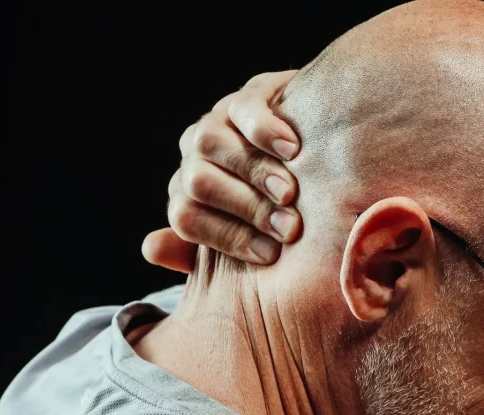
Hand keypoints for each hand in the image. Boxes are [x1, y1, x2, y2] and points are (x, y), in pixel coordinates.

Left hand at [142, 71, 303, 272]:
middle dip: (246, 208)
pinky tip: (292, 150)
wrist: (332, 150)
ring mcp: (220, 119)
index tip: (269, 255)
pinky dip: (265, 130)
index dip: (226, 237)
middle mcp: (196, 154)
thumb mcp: (255, 235)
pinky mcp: (253, 91)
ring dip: (253, 171)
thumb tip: (151, 248)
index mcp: (191, 192)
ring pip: (210, 142)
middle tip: (288, 228)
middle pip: (198, 182)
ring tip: (288, 193)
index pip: (185, 217)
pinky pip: (244, 106)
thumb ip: (202, 248)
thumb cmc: (289, 208)